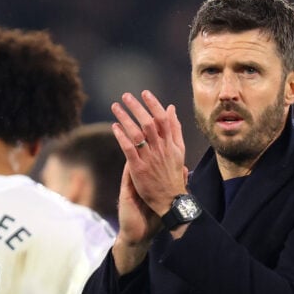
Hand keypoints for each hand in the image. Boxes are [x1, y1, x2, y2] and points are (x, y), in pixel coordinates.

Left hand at [111, 90, 187, 216]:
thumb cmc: (173, 174)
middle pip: (149, 123)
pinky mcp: (139, 169)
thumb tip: (171, 108)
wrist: (171, 200)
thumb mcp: (179, 150)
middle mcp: (161, 149)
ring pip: (137, 134)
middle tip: (126, 96)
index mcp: (171, 144)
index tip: (145, 93)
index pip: (163, 119)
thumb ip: (175, 128)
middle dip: (137, 107)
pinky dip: (122, 137)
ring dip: (125, 118)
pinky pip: (129, 149)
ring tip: (115, 107)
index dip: (153, 104)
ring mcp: (150, 159)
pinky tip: (114, 127)